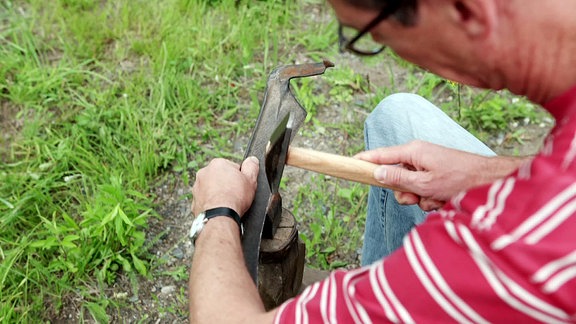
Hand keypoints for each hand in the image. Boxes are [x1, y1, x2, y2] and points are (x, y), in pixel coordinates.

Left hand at [192, 157, 258, 216]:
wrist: (219, 216)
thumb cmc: (235, 197)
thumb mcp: (250, 179)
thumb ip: (252, 166)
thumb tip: (252, 160)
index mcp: (218, 164)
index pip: (232, 168)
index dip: (239, 178)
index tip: (242, 186)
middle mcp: (204, 173)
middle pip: (220, 177)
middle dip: (227, 185)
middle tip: (236, 195)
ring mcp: (197, 187)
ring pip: (211, 189)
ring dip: (218, 194)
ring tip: (227, 204)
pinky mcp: (194, 201)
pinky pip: (206, 201)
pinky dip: (211, 204)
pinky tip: (219, 209)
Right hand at [355, 141, 520, 210]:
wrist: (490, 181)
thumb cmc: (459, 178)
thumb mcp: (423, 182)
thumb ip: (398, 178)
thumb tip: (377, 172)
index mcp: (412, 151)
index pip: (380, 155)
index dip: (364, 160)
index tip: (350, 163)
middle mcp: (418, 155)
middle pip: (395, 176)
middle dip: (403, 191)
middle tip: (414, 197)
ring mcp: (428, 165)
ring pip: (410, 186)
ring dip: (420, 197)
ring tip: (436, 198)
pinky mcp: (436, 174)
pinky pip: (423, 189)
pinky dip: (431, 197)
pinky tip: (444, 198)